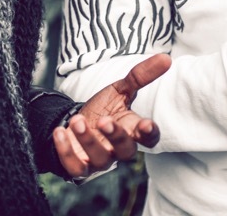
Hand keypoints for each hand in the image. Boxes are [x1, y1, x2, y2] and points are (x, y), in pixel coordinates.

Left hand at [51, 53, 171, 179]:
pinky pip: (75, 167)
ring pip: (100, 159)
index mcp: (132, 130)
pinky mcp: (79, 167)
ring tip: (77, 120)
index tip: (145, 125)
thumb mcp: (120, 90)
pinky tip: (60, 132)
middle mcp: (119, 149)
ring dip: (88, 140)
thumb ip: (141, 76)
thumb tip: (166, 58)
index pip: (149, 138)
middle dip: (116, 136)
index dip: (149, 134)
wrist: (75, 124)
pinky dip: (66, 151)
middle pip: (126, 151)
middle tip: (104, 120)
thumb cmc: (103, 109)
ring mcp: (100, 160)